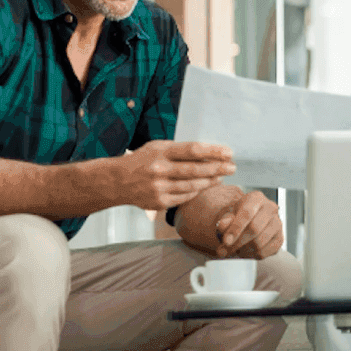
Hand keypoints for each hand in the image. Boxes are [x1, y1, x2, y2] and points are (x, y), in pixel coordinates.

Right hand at [103, 140, 233, 211]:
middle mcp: (160, 169)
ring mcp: (159, 188)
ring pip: (192, 185)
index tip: (229, 152)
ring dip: (210, 181)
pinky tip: (204, 186)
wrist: (118, 180)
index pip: (193, 150)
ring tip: (221, 177)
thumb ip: (181, 150)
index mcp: (161, 151)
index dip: (214, 151)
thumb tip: (211, 154)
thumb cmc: (143, 160)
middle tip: (232, 167)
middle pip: (196, 170)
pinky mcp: (159, 202)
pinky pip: (185, 197)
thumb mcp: (158, 147)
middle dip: (218, 168)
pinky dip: (196, 191)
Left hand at [213, 189, 283, 258]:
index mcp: (256, 198)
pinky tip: (246, 251)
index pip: (247, 213)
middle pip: (254, 229)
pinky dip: (252, 255)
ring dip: (243, 250)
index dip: (236, 228)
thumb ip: (225, 220)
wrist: (251, 224)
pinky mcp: (280, 239)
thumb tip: (223, 225)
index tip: (226, 241)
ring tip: (236, 249)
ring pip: (259, 243)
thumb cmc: (239, 218)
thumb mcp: (229, 215)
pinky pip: (265, 252)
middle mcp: (270, 208)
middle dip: (237, 242)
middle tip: (224, 250)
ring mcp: (278, 224)